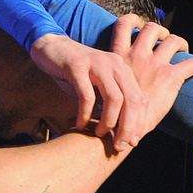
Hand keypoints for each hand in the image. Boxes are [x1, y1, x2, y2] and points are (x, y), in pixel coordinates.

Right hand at [29, 33, 145, 151]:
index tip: (132, 143)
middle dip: (127, 127)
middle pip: (131, 101)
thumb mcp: (98, 86)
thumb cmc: (76, 73)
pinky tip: (79, 125)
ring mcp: (97, 64)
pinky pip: (87, 96)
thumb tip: (123, 132)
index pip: (140, 100)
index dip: (138, 124)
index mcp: (123, 70)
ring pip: (114, 99)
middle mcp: (115, 65)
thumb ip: (111, 103)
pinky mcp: (77, 66)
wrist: (52, 47)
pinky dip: (85, 114)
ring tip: (99, 134)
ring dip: (108, 122)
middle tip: (118, 145)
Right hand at [110, 16, 192, 131]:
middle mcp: (137, 56)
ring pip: (171, 40)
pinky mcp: (169, 77)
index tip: (139, 24)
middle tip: (165, 39)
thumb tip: (114, 80)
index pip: (123, 25)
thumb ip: (112, 77)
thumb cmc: (110, 112)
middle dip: (160, 30)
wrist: (120, 127)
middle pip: (151, 28)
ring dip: (179, 42)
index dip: (133, 20)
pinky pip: (191, 65)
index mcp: (119, 56)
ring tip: (183, 48)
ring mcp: (154, 65)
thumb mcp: (104, 86)